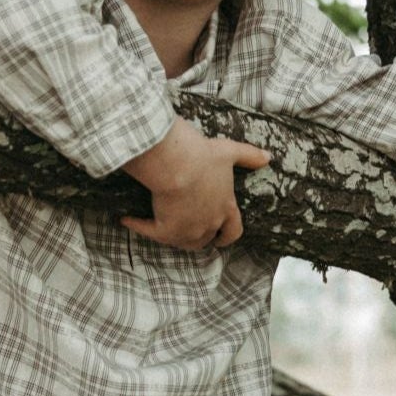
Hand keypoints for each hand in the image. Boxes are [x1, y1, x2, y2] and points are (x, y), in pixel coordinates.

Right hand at [120, 117, 268, 251]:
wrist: (178, 165)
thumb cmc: (203, 156)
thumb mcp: (229, 152)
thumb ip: (249, 156)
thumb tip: (268, 157)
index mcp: (226, 208)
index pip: (234, 231)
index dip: (227, 236)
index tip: (222, 238)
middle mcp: (209, 224)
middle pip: (207, 240)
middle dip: (201, 238)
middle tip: (190, 232)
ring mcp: (187, 231)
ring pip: (182, 243)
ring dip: (173, 236)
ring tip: (161, 227)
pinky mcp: (165, 231)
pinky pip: (149, 232)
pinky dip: (138, 225)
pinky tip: (127, 219)